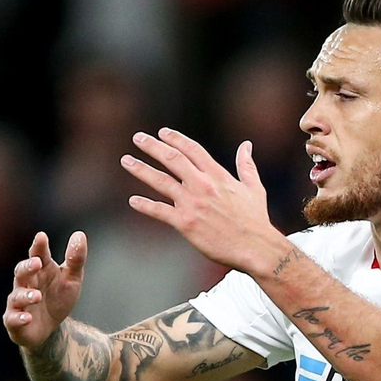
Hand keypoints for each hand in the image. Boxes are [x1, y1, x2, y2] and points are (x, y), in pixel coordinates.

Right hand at [4, 231, 87, 348]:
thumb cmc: (58, 298)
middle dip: (27, 267)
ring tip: (37, 295)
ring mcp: (18, 302)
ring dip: (25, 295)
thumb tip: (79, 234)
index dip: (39, 246)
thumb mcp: (72, 279)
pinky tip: (27, 317)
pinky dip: (19, 318)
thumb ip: (76, 259)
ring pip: (16, 296)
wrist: (52, 328)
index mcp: (40, 270)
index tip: (41, 237)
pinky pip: (12, 319)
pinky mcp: (15, 321)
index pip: (38, 254)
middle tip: (36, 263)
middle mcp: (26, 283)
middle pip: (21, 272)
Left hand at [121, 129, 287, 275]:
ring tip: (126, 161)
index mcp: (218, 175)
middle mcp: (202, 185)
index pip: (192, 149)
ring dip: (141, 169)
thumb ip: (246, 165)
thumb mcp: (253, 188)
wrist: (255, 247)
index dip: (175, 139)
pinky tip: (133, 201)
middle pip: (173, 159)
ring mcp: (192, 204)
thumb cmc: (255, 220)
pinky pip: (160, 211)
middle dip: (153, 146)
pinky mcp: (185, 223)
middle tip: (137, 137)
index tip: (162, 132)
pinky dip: (145, 205)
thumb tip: (246, 145)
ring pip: (161, 181)